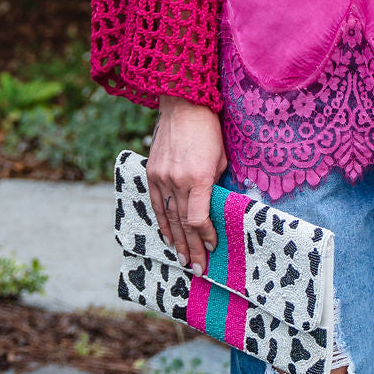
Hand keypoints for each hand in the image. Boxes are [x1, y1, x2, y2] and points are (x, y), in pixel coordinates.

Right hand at [146, 97, 226, 274]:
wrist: (183, 105)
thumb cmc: (209, 130)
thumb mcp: (222, 157)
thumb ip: (217, 184)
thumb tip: (215, 207)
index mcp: (198, 177)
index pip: (198, 218)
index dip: (205, 236)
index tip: (212, 247)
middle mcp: (176, 180)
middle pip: (183, 223)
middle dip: (191, 248)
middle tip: (197, 269)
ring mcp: (161, 177)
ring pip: (168, 218)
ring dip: (176, 241)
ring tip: (183, 260)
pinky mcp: (151, 173)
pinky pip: (155, 204)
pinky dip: (162, 223)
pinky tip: (168, 237)